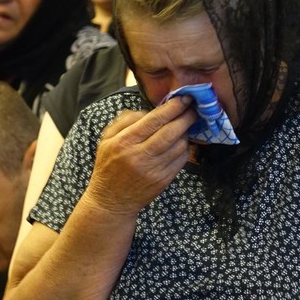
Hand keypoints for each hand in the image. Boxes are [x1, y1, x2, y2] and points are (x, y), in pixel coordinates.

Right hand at [85, 96, 196, 215]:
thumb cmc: (109, 166)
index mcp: (124, 142)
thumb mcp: (106, 140)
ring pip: (179, 146)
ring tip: (185, 126)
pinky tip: (181, 143)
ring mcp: (154, 170)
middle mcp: (139, 156)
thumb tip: (148, 111)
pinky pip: (181, 160)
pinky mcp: (164, 180)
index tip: (183, 99)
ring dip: (186, 133)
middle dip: (186, 117)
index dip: (172, 108)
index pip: (154, 120)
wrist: (112, 201)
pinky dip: (185, 148)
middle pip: (170, 132)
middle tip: (193, 109)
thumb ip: (124, 120)